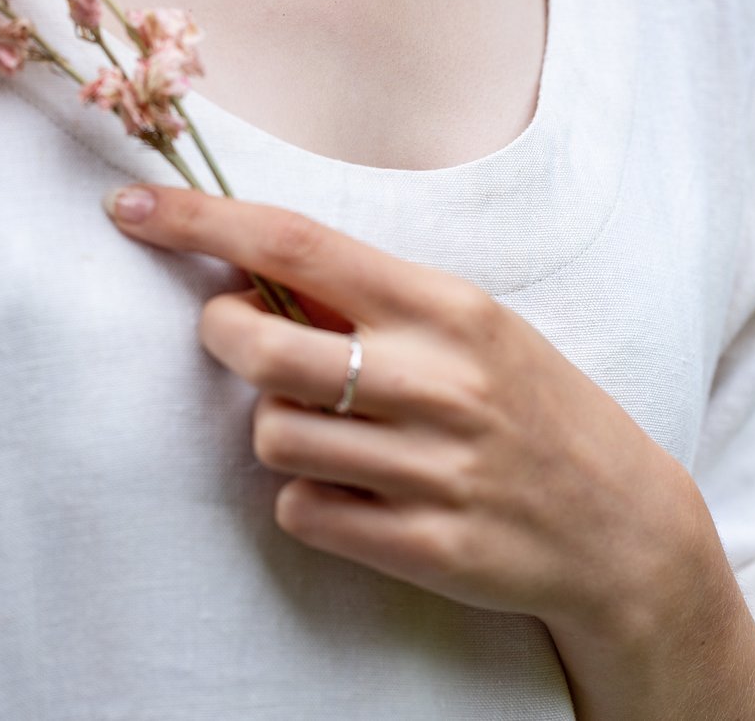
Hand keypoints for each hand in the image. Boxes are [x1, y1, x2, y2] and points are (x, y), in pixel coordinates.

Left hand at [104, 184, 754, 719]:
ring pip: (272, 435)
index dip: (203, 222)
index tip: (133, 208)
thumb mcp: (472, 328)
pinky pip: (303, 511)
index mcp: (446, 306)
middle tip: (236, 334)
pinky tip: (359, 491)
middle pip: (261, 346)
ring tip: (331, 428)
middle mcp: (439, 379)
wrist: (620, 524)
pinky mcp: (427, 546)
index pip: (299, 245)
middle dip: (221, 335)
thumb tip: (254, 275)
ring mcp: (434, 467)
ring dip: (276, 428)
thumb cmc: (533, 406)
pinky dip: (307, 499)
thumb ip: (373, 303)